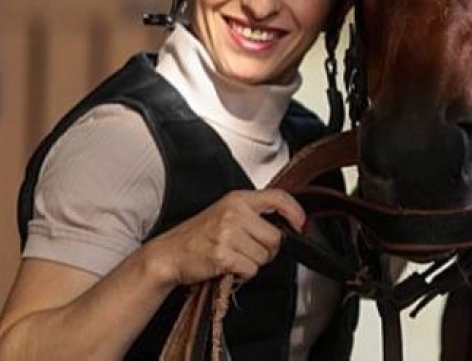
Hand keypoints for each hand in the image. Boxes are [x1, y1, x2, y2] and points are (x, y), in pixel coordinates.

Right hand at [150, 189, 305, 285]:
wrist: (170, 253)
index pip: (277, 198)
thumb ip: (253, 214)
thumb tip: (286, 226)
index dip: (295, 212)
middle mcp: (234, 213)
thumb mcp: (225, 213)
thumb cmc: (198, 235)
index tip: (301, 224)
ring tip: (234, 256)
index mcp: (237, 199)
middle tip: (248, 250)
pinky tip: (228, 266)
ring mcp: (228, 233)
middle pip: (275, 237)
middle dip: (267, 250)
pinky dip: (243, 273)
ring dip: (253, 262)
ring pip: (264, 256)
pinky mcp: (223, 255)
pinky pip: (251, 270)